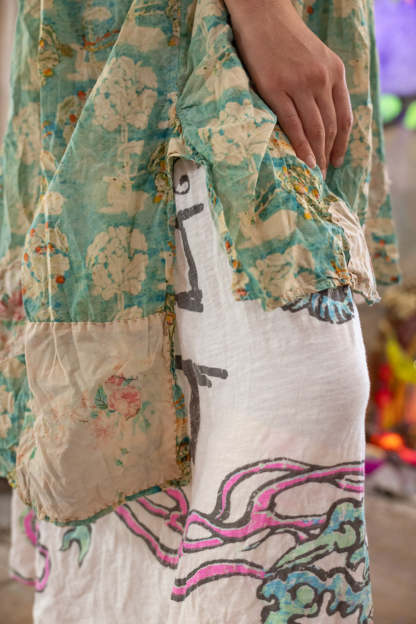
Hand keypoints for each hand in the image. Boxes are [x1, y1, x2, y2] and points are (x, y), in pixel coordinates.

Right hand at [224, 0, 352, 177]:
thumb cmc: (286, 38)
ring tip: (313, 173)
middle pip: (330, 126)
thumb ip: (323, 83)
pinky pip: (292, 124)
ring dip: (316, 155)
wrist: (263, 14)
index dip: (342, 143)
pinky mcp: (276, 88)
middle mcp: (321, 79)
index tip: (337, 160)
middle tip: (323, 174)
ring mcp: (299, 84)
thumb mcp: (316, 57)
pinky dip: (300, 145)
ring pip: (314, 128)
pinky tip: (303, 160)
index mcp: (335, 72)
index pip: (344, 116)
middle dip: (328, 154)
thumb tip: (323, 116)